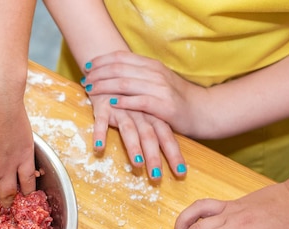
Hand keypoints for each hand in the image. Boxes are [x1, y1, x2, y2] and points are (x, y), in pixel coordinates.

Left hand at [84, 51, 206, 138]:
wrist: (203, 111)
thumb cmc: (177, 98)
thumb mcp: (158, 81)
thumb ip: (139, 76)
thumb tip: (116, 74)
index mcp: (151, 65)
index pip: (121, 57)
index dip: (102, 61)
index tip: (87, 67)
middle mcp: (155, 73)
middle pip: (119, 69)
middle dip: (98, 74)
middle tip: (85, 80)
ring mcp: (160, 88)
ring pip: (126, 83)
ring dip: (105, 87)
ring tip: (91, 91)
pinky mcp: (164, 106)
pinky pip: (140, 102)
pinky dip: (124, 102)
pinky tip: (111, 104)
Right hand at [86, 90, 185, 179]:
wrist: (109, 67)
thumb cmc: (128, 94)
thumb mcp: (144, 108)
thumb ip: (153, 126)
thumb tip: (164, 150)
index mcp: (152, 114)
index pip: (167, 136)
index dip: (174, 154)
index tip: (181, 174)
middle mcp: (139, 112)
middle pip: (150, 137)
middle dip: (155, 157)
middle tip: (157, 177)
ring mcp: (121, 109)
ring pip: (129, 130)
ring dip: (134, 148)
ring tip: (137, 165)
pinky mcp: (103, 105)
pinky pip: (101, 121)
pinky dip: (100, 134)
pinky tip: (99, 148)